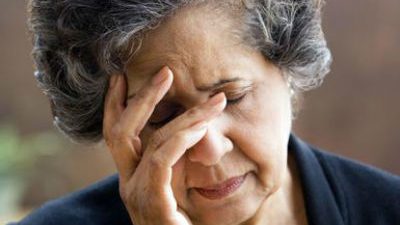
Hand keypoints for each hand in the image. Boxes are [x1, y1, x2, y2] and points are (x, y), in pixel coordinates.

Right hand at [103, 66, 225, 224]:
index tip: (122, 77)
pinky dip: (182, 139)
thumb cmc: (187, 224)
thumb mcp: (181, 186)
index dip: (116, 104)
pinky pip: (162, 162)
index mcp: (133, 177)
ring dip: (184, 116)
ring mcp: (137, 195)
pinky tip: (203, 126)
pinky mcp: (153, 205)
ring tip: (213, 101)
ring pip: (151, 142)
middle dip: (142, 98)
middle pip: (122, 131)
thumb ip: (178, 160)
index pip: (117, 134)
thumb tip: (195, 128)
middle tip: (166, 72)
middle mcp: (129, 183)